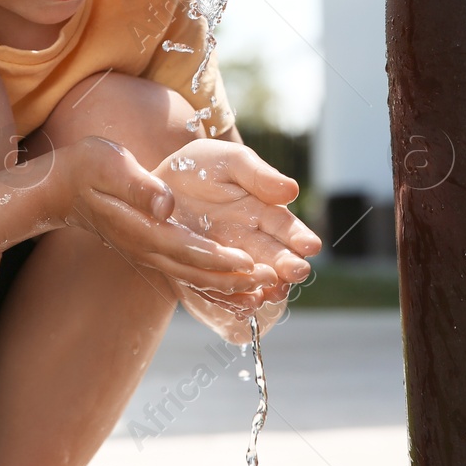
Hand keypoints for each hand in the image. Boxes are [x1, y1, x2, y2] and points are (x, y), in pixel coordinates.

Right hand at [47, 136, 276, 293]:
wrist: (60, 188)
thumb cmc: (86, 168)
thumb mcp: (110, 165)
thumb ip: (139, 185)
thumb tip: (167, 203)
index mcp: (141, 228)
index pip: (185, 248)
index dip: (218, 258)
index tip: (249, 262)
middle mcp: (147, 247)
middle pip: (195, 271)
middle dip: (234, 279)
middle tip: (272, 281)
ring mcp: (149, 251)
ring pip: (194, 277)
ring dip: (230, 285)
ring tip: (265, 289)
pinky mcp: (153, 248)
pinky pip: (188, 272)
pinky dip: (215, 281)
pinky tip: (241, 286)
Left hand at [153, 138, 322, 312]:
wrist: (155, 184)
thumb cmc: (198, 166)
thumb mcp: (229, 161)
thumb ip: (258, 175)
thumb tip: (291, 191)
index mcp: (262, 210)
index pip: (286, 228)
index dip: (299, 237)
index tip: (310, 246)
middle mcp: (249, 239)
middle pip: (274, 257)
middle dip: (288, 265)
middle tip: (297, 271)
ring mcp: (227, 258)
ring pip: (252, 278)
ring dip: (264, 285)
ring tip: (273, 290)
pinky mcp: (202, 272)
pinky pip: (220, 289)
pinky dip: (234, 299)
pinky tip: (246, 304)